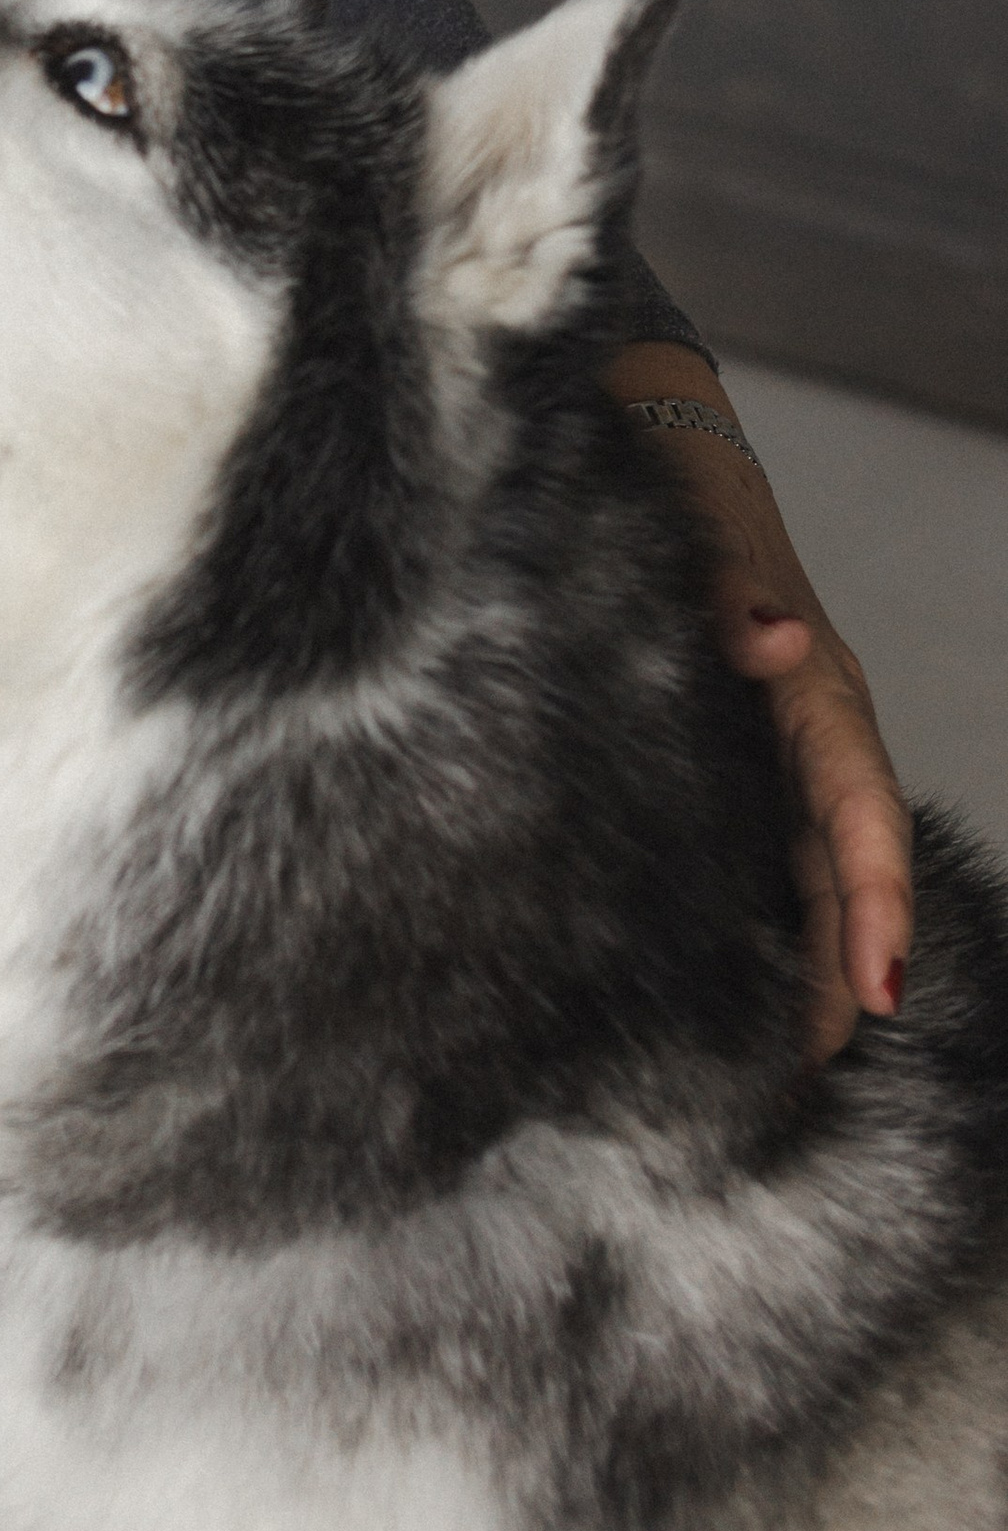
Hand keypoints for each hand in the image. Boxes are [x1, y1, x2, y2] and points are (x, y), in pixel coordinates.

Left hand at [604, 345, 913, 1063]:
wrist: (652, 456)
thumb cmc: (685, 499)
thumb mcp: (708, 534)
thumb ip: (735, 589)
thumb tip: (777, 637)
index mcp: (817, 692)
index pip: (861, 809)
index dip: (875, 900)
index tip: (878, 986)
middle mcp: (808, 732)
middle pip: (843, 868)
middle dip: (840, 969)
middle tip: (812, 1074)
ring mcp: (773, 754)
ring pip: (804, 875)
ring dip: (801, 963)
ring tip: (778, 1069)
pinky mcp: (730, 764)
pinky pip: (759, 858)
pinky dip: (755, 924)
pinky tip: (725, 988)